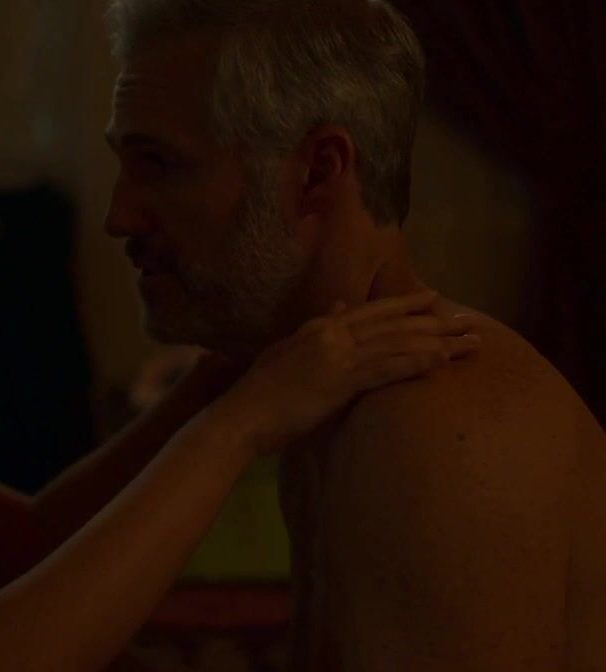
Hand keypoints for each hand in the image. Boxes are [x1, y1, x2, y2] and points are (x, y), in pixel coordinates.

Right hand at [220, 289, 478, 454]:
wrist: (243, 414)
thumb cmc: (262, 392)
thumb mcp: (288, 352)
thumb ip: (315, 329)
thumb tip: (338, 309)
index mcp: (320, 328)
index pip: (371, 311)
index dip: (405, 304)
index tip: (434, 299)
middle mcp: (333, 333)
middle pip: (393, 323)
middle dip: (434, 321)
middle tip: (469, 320)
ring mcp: (338, 354)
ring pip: (397, 342)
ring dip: (438, 342)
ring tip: (470, 343)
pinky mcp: (341, 379)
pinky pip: (387, 367)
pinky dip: (416, 362)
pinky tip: (442, 361)